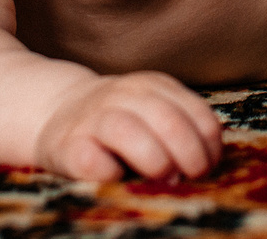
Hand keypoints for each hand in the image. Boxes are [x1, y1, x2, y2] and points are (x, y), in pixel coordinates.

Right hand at [34, 71, 223, 180]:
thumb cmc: (118, 122)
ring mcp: (92, 119)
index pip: (194, 112)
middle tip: (191, 177)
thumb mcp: (152, 110)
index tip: (209, 166)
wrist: (57, 110)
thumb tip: (207, 163)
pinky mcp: (67, 147)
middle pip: (166, 120)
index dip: (208, 144)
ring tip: (163, 179)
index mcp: (151, 86)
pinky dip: (109, 172)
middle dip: (188, 154)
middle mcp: (122, 96)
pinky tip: (119, 177)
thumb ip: (180, 127)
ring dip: (154, 160)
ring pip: (127, 131)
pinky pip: (91, 159)